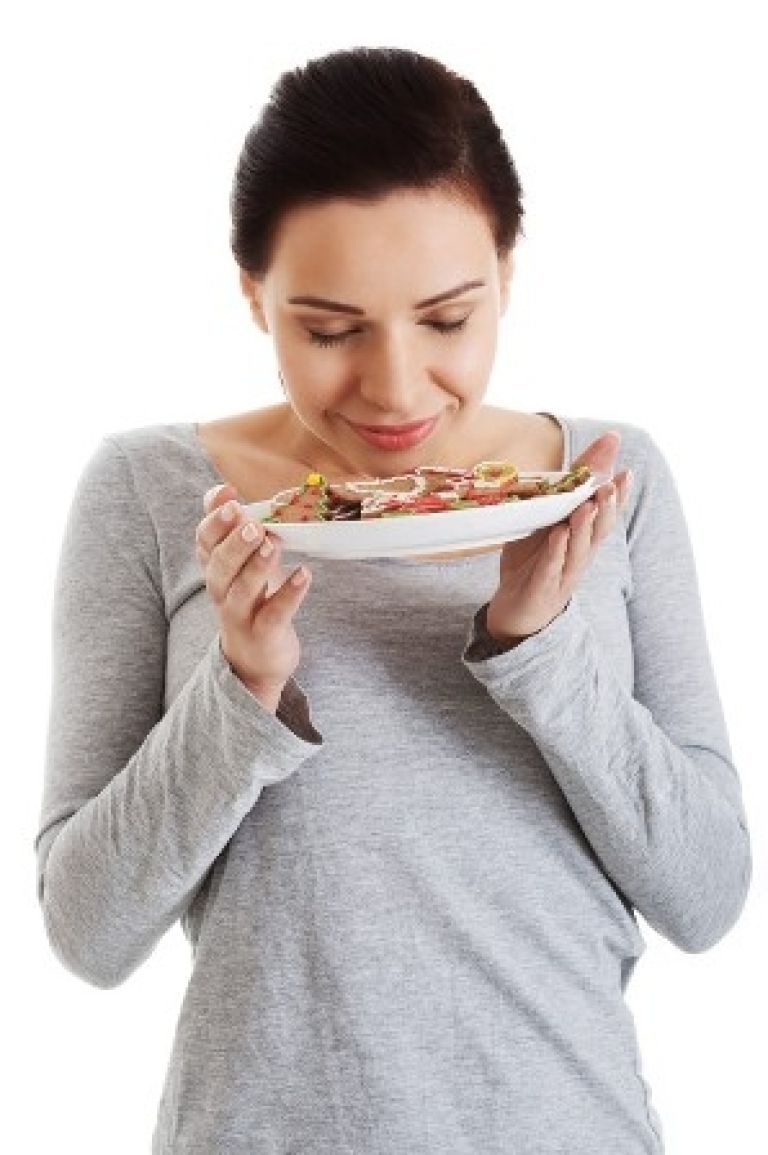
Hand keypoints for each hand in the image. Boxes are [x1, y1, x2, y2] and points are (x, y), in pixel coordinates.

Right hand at [195, 482, 312, 711]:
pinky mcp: (264, 634)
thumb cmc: (251, 601)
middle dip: (233, 542)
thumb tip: (222, 490)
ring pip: (241, 590)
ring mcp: (241, 615)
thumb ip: (233, 530)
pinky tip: (304, 574)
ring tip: (273, 543)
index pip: (204, 541)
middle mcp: (222, 591)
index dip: (213, 518)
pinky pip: (274, 614)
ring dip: (257, 565)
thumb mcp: (240, 565)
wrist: (255, 661)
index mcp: (216, 569)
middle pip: (219, 565)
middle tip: (252, 523)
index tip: (228, 494)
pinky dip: (289, 594)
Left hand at [485, 431, 631, 646]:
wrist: (515, 610)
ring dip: (584, 527)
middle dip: (608, 508)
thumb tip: (574, 465)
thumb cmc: (535, 562)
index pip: (606, 514)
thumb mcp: (548, 524)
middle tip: (610, 485)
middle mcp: (580, 555)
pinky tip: (559, 535)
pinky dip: (557, 552)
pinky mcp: (544, 588)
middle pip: (600, 530)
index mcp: (583, 538)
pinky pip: (552, 568)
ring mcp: (565, 573)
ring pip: (579, 549)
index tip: (627, 472)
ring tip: (588, 505)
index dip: (619, 495)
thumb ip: (563, 493)